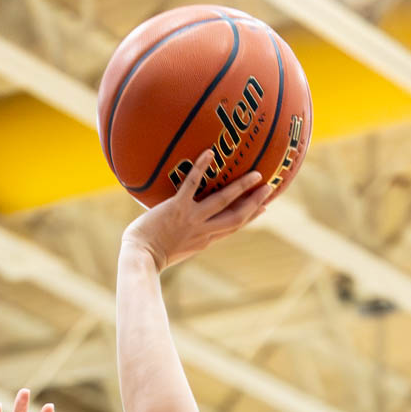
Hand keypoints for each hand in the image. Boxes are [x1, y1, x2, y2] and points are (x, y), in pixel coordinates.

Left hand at [123, 156, 271, 271]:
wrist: (140, 258)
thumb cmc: (152, 253)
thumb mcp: (178, 247)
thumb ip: (188, 236)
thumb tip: (190, 226)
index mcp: (205, 240)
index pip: (234, 227)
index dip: (251, 216)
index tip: (264, 208)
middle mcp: (203, 231)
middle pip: (237, 216)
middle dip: (255, 202)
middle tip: (270, 187)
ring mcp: (191, 219)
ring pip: (223, 202)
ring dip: (241, 187)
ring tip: (255, 173)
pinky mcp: (177, 209)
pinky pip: (192, 185)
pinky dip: (201, 169)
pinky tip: (210, 153)